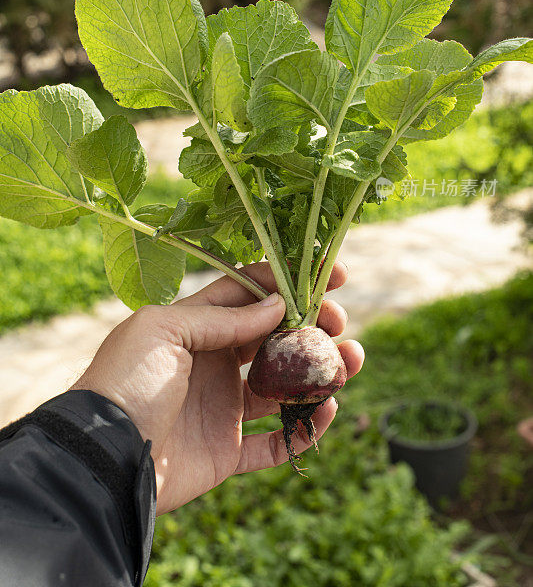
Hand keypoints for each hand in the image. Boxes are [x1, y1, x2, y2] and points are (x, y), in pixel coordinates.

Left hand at [71, 262, 363, 513]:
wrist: (101, 459)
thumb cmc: (125, 382)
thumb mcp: (164, 331)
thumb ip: (222, 318)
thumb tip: (276, 304)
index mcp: (195, 327)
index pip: (250, 295)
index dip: (290, 282)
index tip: (333, 277)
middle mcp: (213, 362)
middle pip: (274, 337)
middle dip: (312, 325)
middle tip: (340, 323)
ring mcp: (222, 407)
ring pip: (284, 386)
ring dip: (320, 372)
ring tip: (351, 361)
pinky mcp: (226, 451)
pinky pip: (275, 441)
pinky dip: (305, 429)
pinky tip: (327, 411)